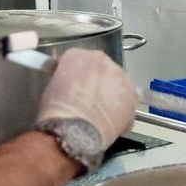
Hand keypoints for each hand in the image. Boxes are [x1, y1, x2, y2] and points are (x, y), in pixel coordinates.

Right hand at [37, 49, 138, 167]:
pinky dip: (121, 111)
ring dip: (110, 95)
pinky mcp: (133, 96)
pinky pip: (127, 101)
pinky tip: (110, 123)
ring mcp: (121, 77)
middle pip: (101, 69)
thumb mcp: (52, 88)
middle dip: (96, 82)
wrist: (76, 130)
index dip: (75, 75)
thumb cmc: (57, 111)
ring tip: (100, 114)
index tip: (71, 86)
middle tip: (87, 100)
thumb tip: (68, 83)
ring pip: (117, 84)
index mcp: (78, 55)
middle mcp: (102, 60)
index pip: (77, 60)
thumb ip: (64, 79)